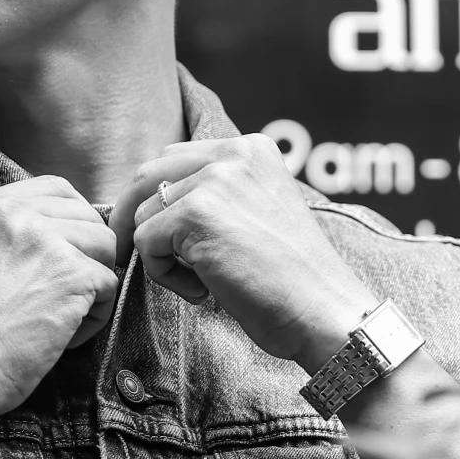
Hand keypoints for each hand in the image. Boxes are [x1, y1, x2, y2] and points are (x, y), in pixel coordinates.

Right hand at [0, 176, 117, 424]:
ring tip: (58, 318)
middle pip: (88, 218)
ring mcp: (45, 239)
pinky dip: (95, 317)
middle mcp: (13, 211)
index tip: (62, 259)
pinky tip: (62, 335)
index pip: (58, 191)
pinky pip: (110, 285)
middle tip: (56, 299)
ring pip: (105, 248)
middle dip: (85, 258)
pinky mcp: (72, 273)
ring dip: (92, 287)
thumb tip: (65, 229)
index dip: (73, 226)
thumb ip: (11, 234)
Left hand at [113, 136, 377, 369]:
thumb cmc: (293, 277)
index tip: (155, 233)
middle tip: (146, 256)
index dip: (155, 198)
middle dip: (135, 218)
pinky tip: (202, 291)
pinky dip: (163, 275)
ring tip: (202, 282)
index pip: (174, 158)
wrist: (323, 310)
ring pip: (143, 215)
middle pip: (147, 176)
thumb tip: (153, 199)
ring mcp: (215, 181)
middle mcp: (234, 155)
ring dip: (159, 255)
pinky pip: (145, 243)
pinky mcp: (196, 215)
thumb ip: (219, 193)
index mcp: (252, 148)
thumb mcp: (258, 211)